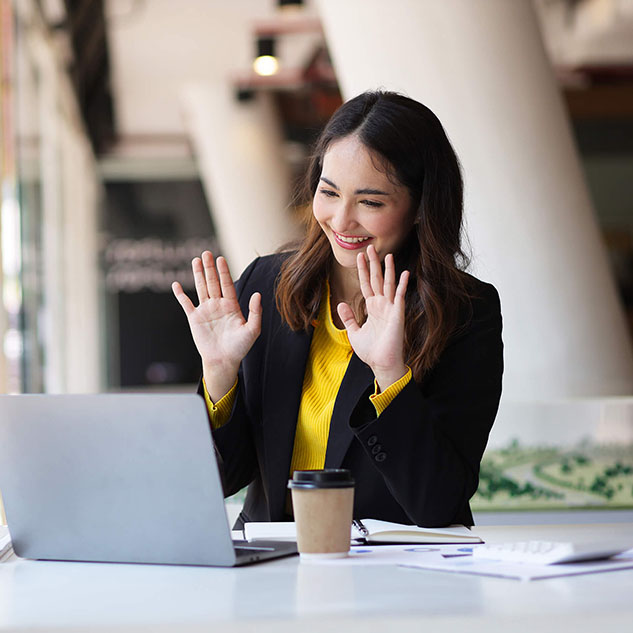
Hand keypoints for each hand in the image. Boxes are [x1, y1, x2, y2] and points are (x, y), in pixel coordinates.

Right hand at [172, 251, 260, 400]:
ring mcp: (206, 311)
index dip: (224, 272)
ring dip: (198, 275)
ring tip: (196, 260)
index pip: (227, 284)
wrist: (224, 361)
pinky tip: (176, 285)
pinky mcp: (195, 319)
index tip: (220, 259)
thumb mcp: (252, 330)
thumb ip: (256, 312)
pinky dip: (180, 295)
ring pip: (201, 288)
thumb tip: (257, 294)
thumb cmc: (240, 347)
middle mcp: (218, 305)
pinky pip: (186, 304)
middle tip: (206, 253)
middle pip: (213, 282)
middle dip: (210, 268)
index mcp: (232, 306)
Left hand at [336, 245, 408, 391]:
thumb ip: (348, 318)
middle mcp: (382, 305)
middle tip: (370, 248)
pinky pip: (399, 296)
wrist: (382, 364)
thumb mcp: (354, 332)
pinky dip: (402, 285)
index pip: (366, 285)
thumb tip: (341, 304)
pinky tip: (405, 272)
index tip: (359, 257)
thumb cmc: (370, 350)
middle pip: (377, 280)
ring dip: (388, 270)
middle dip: (373, 264)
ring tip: (387, 255)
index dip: (363, 271)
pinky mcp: (397, 314)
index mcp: (372, 308)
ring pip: (388, 284)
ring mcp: (390, 308)